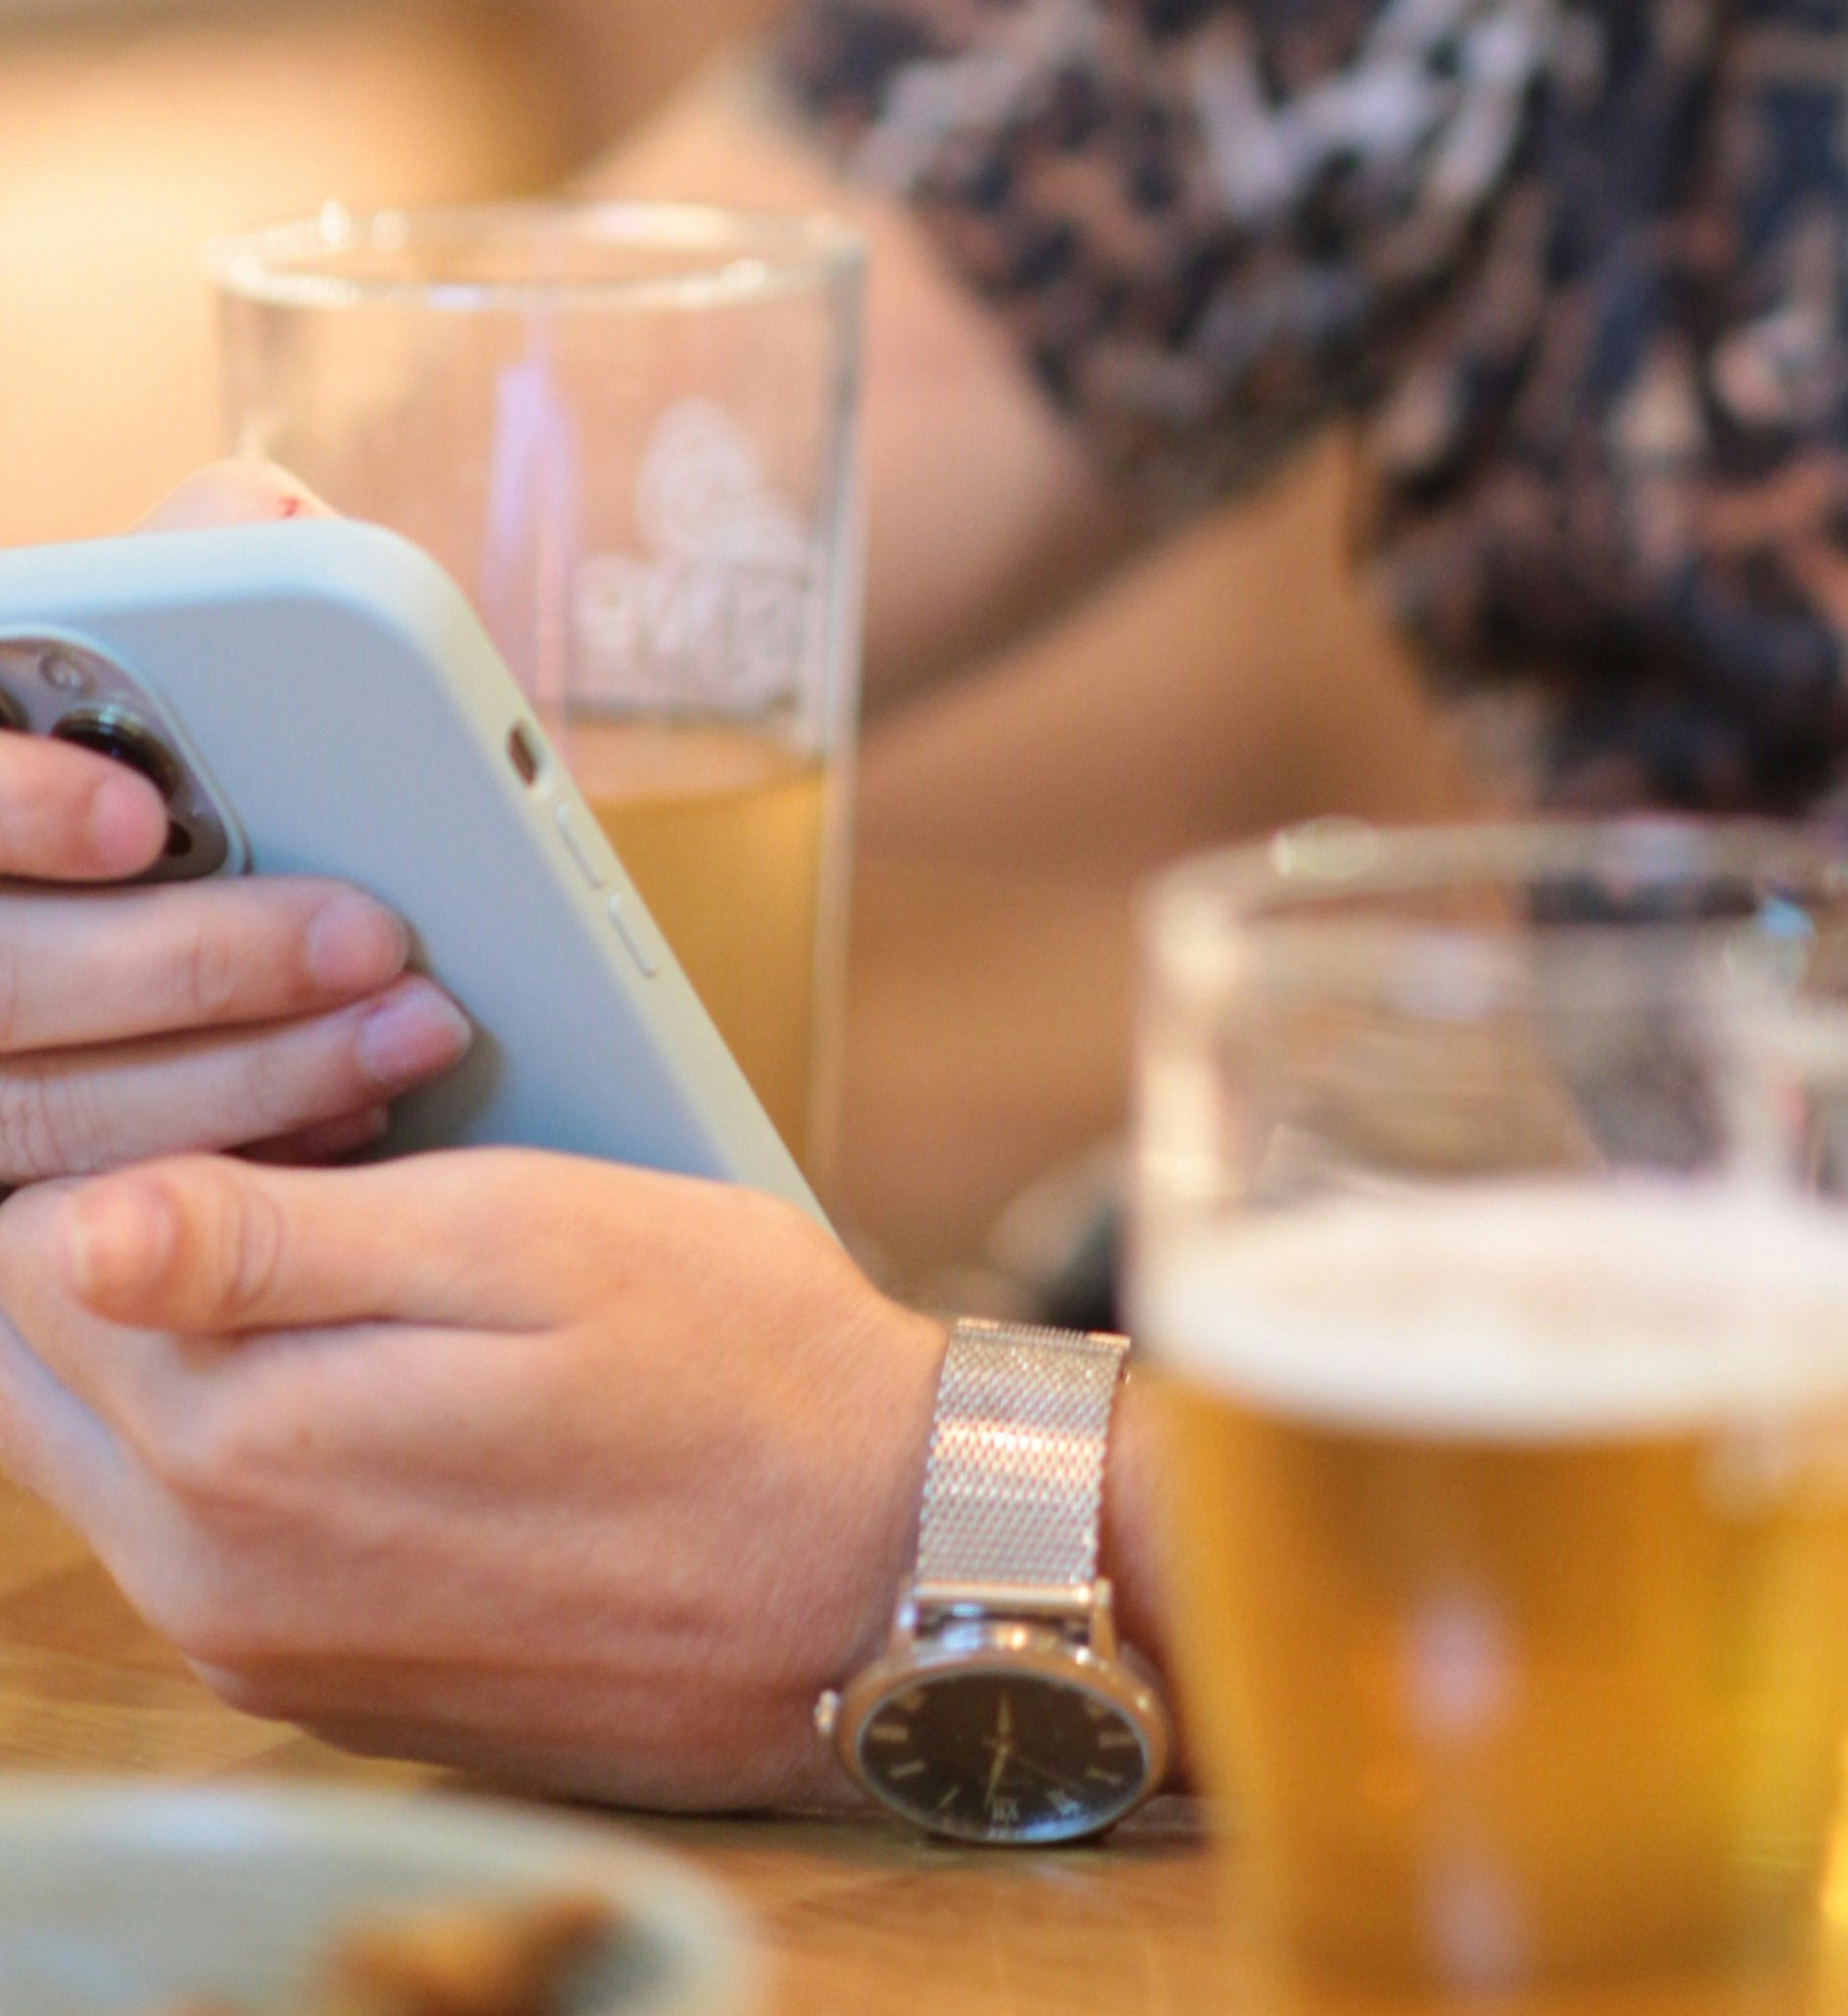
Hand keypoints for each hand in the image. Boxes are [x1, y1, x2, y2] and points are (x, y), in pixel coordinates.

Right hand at [0, 469, 467, 1184]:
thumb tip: (272, 522)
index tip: (142, 817)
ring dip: (249, 1080)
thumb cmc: (124, 739)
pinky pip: (84, 1218)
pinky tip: (346, 1125)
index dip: (20, 805)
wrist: (111, 932)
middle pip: (11, 982)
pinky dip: (229, 1167)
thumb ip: (193, 566)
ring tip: (411, 1032)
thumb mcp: (132, 633)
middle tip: (374, 938)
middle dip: (203, 963)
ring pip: (50, 1119)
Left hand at [0, 1145, 943, 1802]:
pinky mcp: (319, 1677)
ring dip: (167, 1321)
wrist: (879, 1576)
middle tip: (275, 1121)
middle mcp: (210, 1583)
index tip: (245, 1052)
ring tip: (327, 1203)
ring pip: (97, 1450)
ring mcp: (260, 1648)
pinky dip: (229, 1415)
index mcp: (239, 1454)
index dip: (121, 1121)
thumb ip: (279, 1243)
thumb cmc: (739, 1370)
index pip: (30, 1258)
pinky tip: (360, 1339)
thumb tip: (70, 1221)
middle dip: (108, 1223)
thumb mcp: (530, 1243)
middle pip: (34, 1366)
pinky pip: (190, 1528)